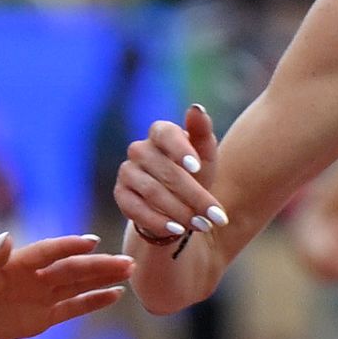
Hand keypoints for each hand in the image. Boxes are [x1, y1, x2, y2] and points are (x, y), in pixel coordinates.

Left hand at [0, 231, 131, 338]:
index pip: (49, 253)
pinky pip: (71, 308)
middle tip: (127, 262)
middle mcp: (33, 278)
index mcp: (16, 264)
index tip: (92, 242)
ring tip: (128, 273)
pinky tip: (112, 296)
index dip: (69, 247)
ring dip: (102, 280)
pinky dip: (92, 302)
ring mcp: (39, 297)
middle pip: (72, 269)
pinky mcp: (40, 318)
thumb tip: (6, 238)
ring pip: (78, 286)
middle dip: (99, 266)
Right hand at [112, 103, 228, 253]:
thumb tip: (196, 108)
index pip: (164, 132)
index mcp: (160, 133)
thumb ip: (202, 132)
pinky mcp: (121, 195)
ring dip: (180, 211)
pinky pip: (136, 209)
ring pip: (152, 191)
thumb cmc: (195, 174)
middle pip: (166, 171)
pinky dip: (158, 221)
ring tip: (203, 225)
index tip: (197, 167)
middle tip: (217, 216)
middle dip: (194, 196)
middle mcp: (139, 149)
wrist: (177, 203)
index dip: (179, 149)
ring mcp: (127, 172)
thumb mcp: (205, 155)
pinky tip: (178, 230)